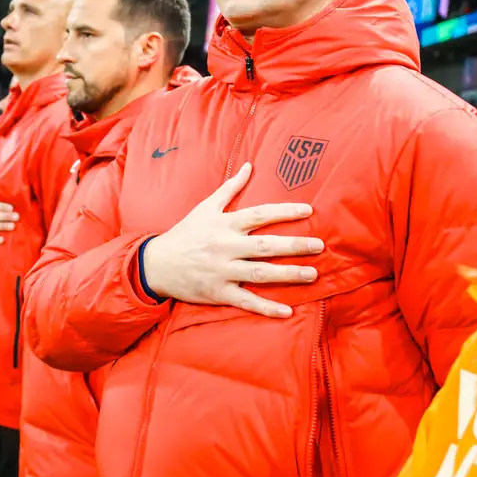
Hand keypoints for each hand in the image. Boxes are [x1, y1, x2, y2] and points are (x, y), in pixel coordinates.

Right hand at [141, 162, 321, 317]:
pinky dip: (266, 307)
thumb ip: (230, 188)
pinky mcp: (219, 293)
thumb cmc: (186, 233)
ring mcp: (222, 271)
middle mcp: (225, 247)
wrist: (157, 263)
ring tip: (313, 273)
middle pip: (265, 246)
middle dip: (294, 245)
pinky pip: (246, 302)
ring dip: (288, 274)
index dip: (285, 212)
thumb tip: (249, 166)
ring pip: (260, 274)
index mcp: (224, 224)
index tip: (308, 210)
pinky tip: (287, 311)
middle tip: (319, 245)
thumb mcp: (205, 207)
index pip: (260, 214)